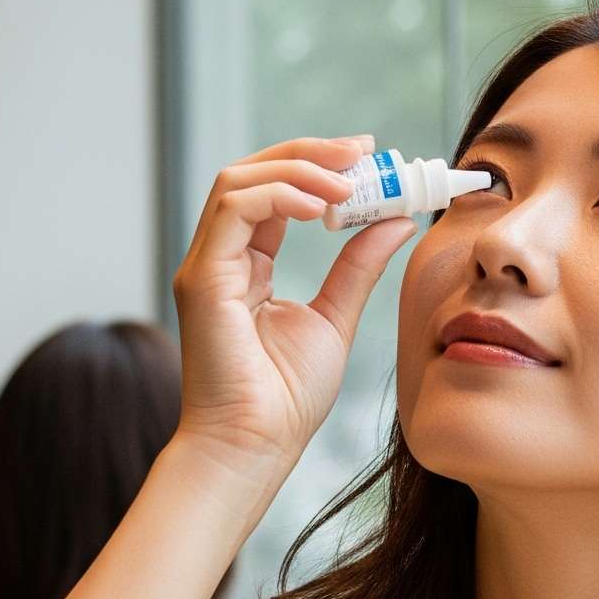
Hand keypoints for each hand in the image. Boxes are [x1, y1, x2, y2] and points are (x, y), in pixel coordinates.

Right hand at [171, 136, 416, 483]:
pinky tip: (324, 204)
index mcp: (248, 265)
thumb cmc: (285, 400)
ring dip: (299, 167)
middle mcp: (221, 258)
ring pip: (240, 181)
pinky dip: (279, 194)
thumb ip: (358, 267)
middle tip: (366, 150)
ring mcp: (206, 265)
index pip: (278, 193)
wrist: (254, 448)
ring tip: (351, 178)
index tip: (372, 158)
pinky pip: (233, 209)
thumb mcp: (335, 319)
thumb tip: (397, 220)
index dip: (322, 167)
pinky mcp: (201, 279)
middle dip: (313, 153)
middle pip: (256, 174)